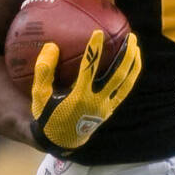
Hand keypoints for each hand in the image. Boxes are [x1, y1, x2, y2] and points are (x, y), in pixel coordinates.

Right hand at [30, 29, 140, 154]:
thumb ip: (43, 70)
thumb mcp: (39, 95)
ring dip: (133, 64)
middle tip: (130, 37)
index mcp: (78, 97)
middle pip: (117, 76)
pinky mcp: (110, 110)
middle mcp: (96, 102)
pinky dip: (129, 77)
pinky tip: (131, 64)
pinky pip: (124, 91)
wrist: (61, 141)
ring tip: (135, 47)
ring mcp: (106, 107)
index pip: (89, 69)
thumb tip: (52, 45)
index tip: (98, 33)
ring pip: (125, 84)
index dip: (94, 50)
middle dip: (125, 55)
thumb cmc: (48, 114)